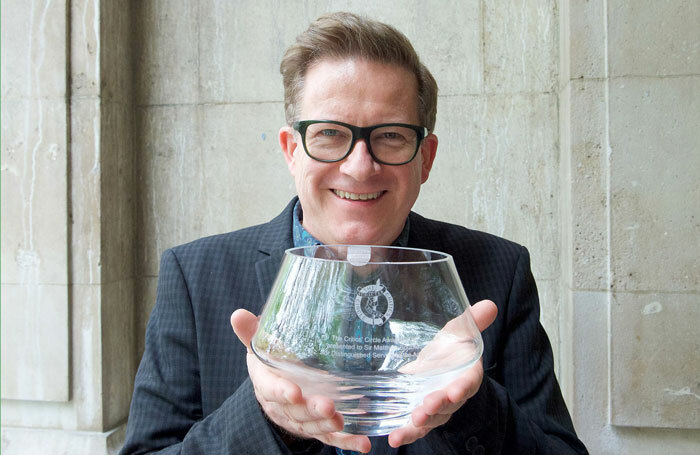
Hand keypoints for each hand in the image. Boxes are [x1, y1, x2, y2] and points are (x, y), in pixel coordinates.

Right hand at [231, 309, 371, 452]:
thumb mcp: (258, 346)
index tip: (294, 392)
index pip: (272, 390)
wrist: (277, 385)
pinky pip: (330, 438)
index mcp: (267, 383)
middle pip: (296, 411)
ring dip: (327, 426)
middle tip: (327, 406)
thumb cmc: (270, 361)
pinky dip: (347, 442)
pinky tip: (363, 444)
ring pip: (312, 426)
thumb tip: (237, 314)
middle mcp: (282, 406)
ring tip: (341, 420)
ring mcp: (300, 419)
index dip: (282, 392)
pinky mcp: (316, 428)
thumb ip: (250, 333)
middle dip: (312, 410)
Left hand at [388, 299, 497, 447]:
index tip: (454, 390)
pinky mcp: (421, 415)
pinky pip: (415, 428)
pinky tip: (394, 438)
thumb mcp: (459, 332)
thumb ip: (472, 320)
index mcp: (466, 374)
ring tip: (410, 424)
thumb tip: (490, 304)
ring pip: (432, 419)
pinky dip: (406, 434)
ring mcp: (437, 408)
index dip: (462, 387)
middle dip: (438, 406)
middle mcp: (454, 395)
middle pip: (449, 404)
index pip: (468, 383)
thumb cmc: (451, 348)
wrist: (439, 365)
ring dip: (421, 424)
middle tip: (425, 408)